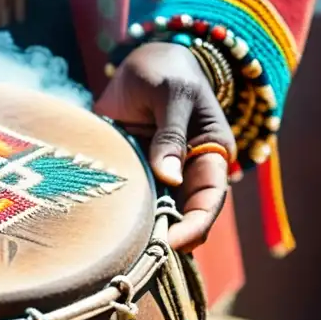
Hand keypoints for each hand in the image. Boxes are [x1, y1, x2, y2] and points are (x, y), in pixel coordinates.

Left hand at [95, 41, 235, 252]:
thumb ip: (171, 133)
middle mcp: (190, 171)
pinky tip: (108, 236)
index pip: (210, 198)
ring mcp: (162, 176)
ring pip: (159, 216)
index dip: (196, 224)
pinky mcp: (137, 177)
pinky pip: (133, 205)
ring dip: (145, 234)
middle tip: (142, 257)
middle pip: (186, 216)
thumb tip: (170, 177)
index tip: (173, 243)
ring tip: (124, 254)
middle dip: (169, 238)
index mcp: (212, 154)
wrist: (139, 62)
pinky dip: (124, 220)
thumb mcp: (171, 94)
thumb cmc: (163, 72)